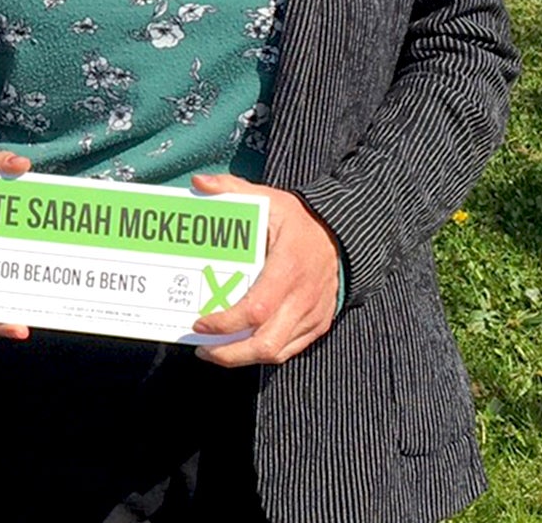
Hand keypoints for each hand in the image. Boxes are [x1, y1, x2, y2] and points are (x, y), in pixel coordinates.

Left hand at [188, 173, 340, 365]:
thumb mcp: (268, 198)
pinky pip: (289, 350)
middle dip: (230, 353)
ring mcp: (313, 315)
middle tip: (202, 347)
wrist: (342, 235)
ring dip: (243, 357)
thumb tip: (199, 184)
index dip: (226, 323)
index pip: (256, 309)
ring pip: (277, 352)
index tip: (200, 322)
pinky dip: (263, 353)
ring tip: (215, 351)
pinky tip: (241, 347)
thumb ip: (232, 189)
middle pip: (266, 344)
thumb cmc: (299, 220)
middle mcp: (302, 298)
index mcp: (287, 268)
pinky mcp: (318, 324)